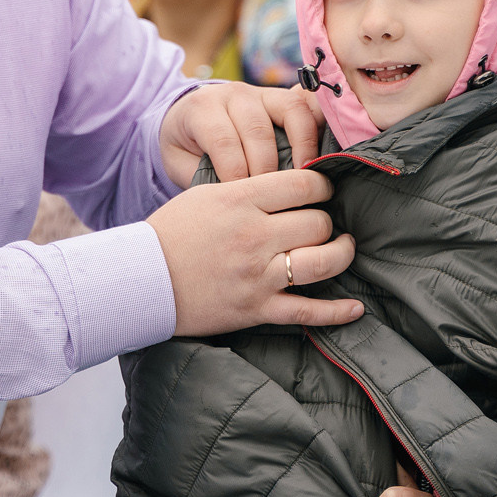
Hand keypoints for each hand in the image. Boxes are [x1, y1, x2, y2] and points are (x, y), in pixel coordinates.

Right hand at [145, 167, 362, 334]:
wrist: (141, 281)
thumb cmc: (171, 233)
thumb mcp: (206, 194)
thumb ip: (249, 188)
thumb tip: (290, 185)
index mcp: (241, 200)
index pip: (304, 185)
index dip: (321, 186)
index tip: (320, 192)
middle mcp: (255, 236)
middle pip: (318, 221)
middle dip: (325, 220)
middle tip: (321, 222)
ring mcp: (259, 275)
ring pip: (324, 261)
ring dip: (341, 253)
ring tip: (341, 248)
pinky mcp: (257, 308)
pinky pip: (308, 312)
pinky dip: (337, 312)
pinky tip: (355, 308)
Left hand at [159, 82, 324, 188]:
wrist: (186, 118)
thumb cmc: (186, 147)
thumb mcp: (179, 161)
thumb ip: (200, 175)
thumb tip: (232, 198)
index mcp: (202, 108)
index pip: (223, 140)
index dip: (235, 173)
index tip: (243, 200)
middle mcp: (233, 94)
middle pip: (257, 130)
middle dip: (266, 169)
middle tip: (271, 200)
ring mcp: (260, 92)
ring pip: (289, 111)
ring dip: (300, 149)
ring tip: (300, 181)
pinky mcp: (282, 97)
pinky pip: (306, 108)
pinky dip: (314, 133)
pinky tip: (315, 162)